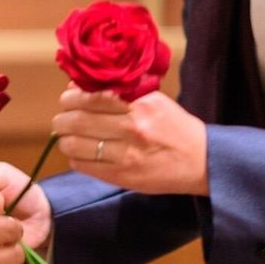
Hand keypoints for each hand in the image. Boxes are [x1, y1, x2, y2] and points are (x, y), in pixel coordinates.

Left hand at [52, 87, 208, 195]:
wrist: (201, 161)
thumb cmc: (175, 126)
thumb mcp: (154, 100)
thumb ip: (120, 92)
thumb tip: (80, 87)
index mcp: (141, 104)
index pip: (91, 97)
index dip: (72, 97)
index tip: (68, 98)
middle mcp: (133, 128)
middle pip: (77, 120)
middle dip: (63, 119)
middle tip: (63, 118)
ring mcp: (126, 155)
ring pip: (74, 145)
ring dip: (66, 139)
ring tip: (69, 136)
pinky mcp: (122, 177)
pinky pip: (82, 166)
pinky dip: (76, 158)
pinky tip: (82, 153)